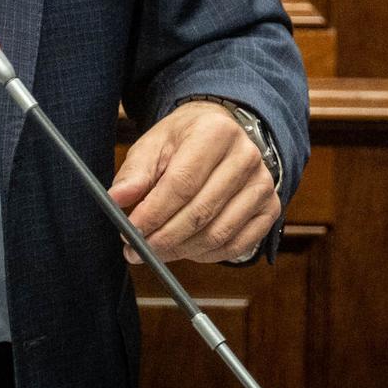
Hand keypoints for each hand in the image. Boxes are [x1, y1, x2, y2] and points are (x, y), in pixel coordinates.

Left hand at [108, 100, 278, 264]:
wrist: (222, 135)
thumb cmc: (184, 142)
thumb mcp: (155, 145)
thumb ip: (135, 173)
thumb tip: (116, 200)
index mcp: (216, 132)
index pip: (181, 183)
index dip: (153, 213)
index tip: (128, 233)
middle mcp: (246, 156)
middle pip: (200, 212)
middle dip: (163, 238)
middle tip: (136, 250)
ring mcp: (263, 184)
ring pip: (217, 233)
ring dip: (181, 250)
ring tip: (156, 250)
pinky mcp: (270, 208)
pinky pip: (236, 246)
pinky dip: (206, 255)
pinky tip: (185, 248)